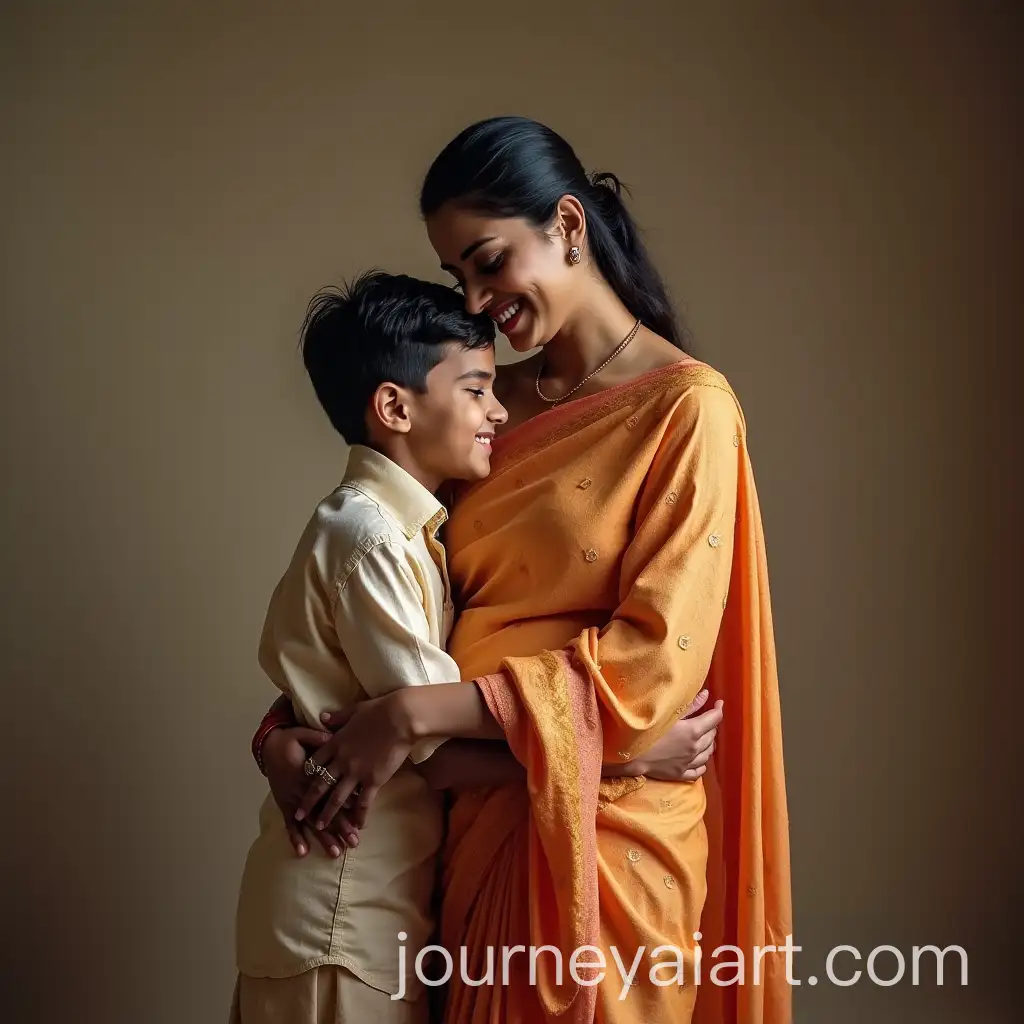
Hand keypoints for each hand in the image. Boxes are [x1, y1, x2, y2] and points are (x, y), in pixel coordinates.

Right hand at [262, 726, 359, 855]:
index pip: (329, 789)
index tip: (358, 812)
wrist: (268, 747)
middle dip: (339, 827)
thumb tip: (335, 739)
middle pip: (322, 811)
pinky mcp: (285, 804)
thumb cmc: (292, 740)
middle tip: (354, 842)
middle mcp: (300, 789)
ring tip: (336, 852)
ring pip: (309, 821)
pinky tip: (302, 852)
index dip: (344, 800)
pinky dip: (295, 837)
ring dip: (323, 837)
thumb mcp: (304, 734)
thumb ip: (320, 737)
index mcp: (308, 772)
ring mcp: (291, 799)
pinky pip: (289, 823)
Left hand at [296, 692, 416, 830]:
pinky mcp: (372, 780)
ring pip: (337, 798)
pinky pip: (363, 803)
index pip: (315, 761)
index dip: (306, 773)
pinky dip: (359, 815)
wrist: (400, 718)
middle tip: (299, 815)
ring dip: (327, 814)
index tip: (300, 782)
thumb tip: (322, 717)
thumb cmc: (379, 711)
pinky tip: (358, 825)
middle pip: (320, 785)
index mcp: (335, 743)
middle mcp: (341, 761)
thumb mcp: (353, 710)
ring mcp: (356, 773)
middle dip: (308, 802)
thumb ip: (337, 718)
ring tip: (320, 827)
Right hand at [639, 690, 723, 780]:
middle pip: (712, 735)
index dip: (718, 709)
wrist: (632, 754)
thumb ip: (691, 705)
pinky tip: (698, 757)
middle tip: (706, 718)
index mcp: (694, 730)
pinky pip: (699, 770)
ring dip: (708, 743)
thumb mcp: (669, 714)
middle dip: (711, 725)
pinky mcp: (681, 773)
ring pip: (708, 753)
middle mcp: (695, 747)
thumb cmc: (648, 729)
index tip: (718, 703)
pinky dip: (702, 762)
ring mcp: (689, 762)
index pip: (714, 718)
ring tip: (703, 737)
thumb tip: (707, 694)